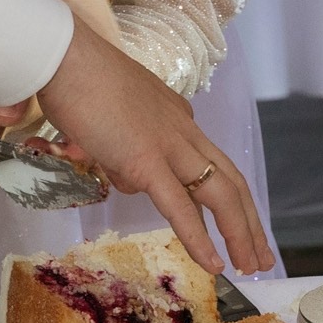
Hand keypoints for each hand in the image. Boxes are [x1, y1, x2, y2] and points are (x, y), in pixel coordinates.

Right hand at [36, 21, 273, 277]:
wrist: (62, 56)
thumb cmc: (74, 78)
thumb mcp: (111, 115)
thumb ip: (123, 145)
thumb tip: (124, 173)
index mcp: (175, 116)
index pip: (208, 163)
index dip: (227, 197)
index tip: (235, 221)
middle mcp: (182, 130)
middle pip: (229, 181)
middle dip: (249, 221)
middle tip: (260, 256)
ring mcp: (168, 145)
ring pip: (220, 195)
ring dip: (240, 233)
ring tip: (250, 266)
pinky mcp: (146, 160)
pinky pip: (180, 207)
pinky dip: (199, 239)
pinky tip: (214, 264)